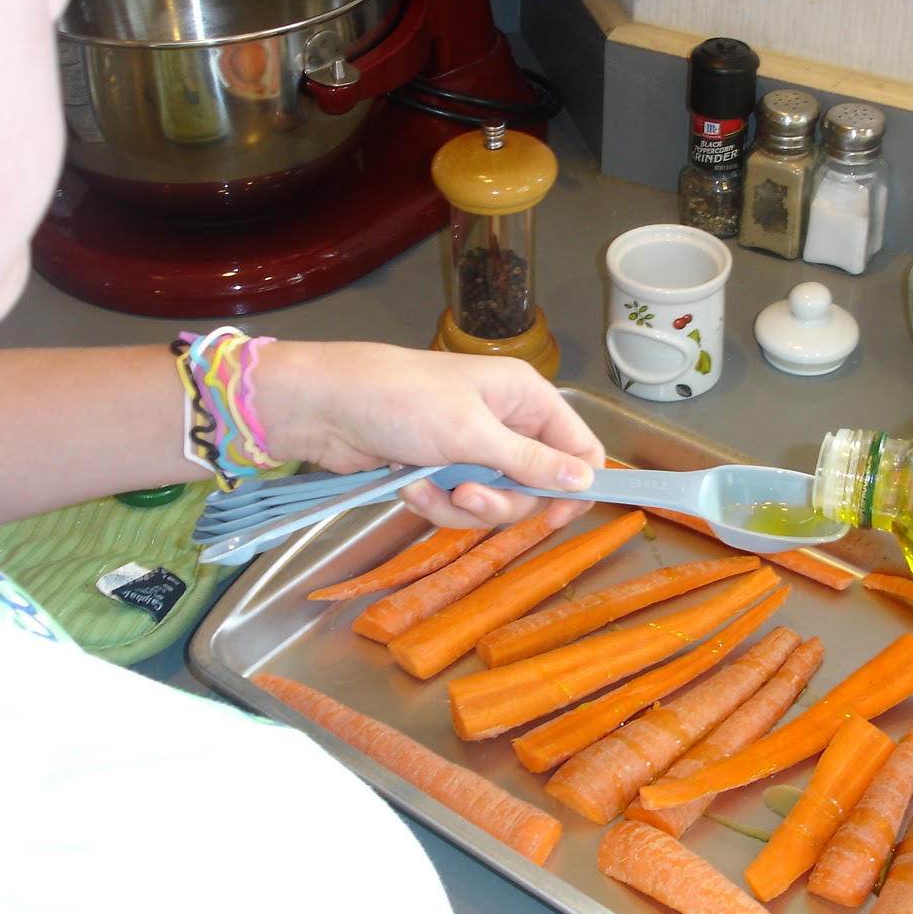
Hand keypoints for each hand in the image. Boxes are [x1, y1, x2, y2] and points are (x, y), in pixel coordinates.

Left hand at [253, 342, 605, 530]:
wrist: (327, 408)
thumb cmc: (401, 400)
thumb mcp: (471, 433)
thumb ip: (530, 462)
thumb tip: (585, 482)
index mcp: (526, 397)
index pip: (578, 448)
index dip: (574, 486)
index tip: (555, 516)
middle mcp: (507, 422)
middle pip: (536, 487)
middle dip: (499, 500)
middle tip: (467, 494)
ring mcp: (473, 449)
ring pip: (495, 503)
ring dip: (459, 505)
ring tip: (426, 485)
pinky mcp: (443, 471)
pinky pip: (458, 506)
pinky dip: (433, 503)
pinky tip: (408, 484)